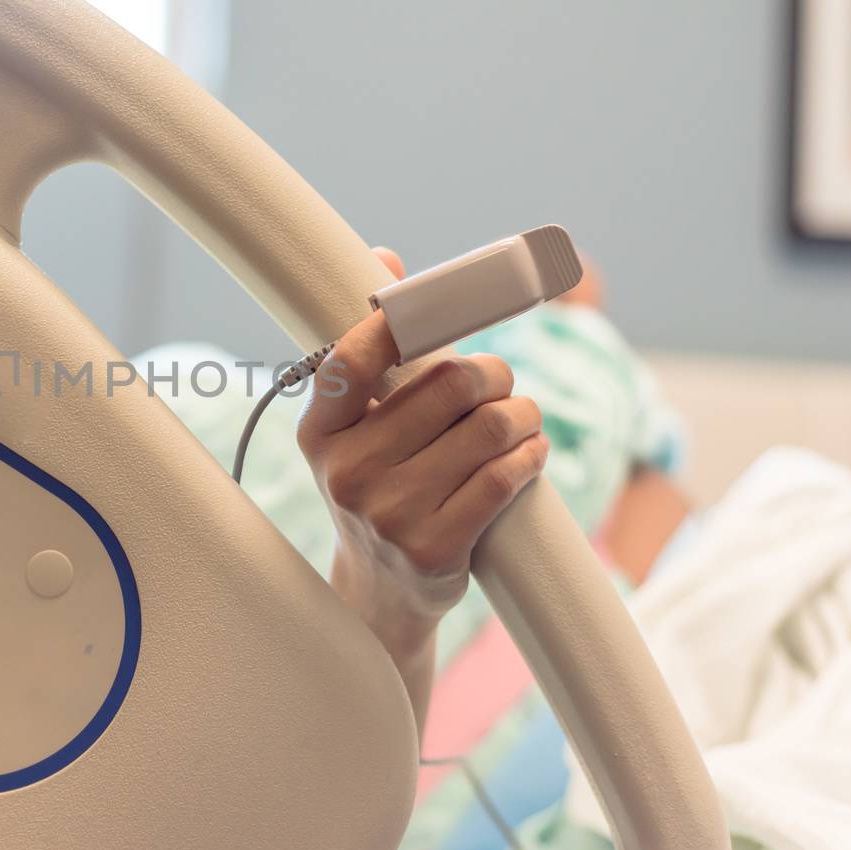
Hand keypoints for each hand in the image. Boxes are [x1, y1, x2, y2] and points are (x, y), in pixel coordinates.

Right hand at [297, 249, 548, 652]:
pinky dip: (530, 455)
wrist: (382, 594)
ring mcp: (389, 514)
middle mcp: (346, 472)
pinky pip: (506, 476)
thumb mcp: (361, 427)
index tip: (438, 314)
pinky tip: (529, 454)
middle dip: (490, 375)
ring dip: (521, 415)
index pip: (357, 358)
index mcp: (320, 433)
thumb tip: (386, 255)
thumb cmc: (382, 486)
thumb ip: (377, 349)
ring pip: (490, 428)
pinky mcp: (435, 548)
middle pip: (449, 384)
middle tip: (498, 385)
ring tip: (519, 421)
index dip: (403, 323)